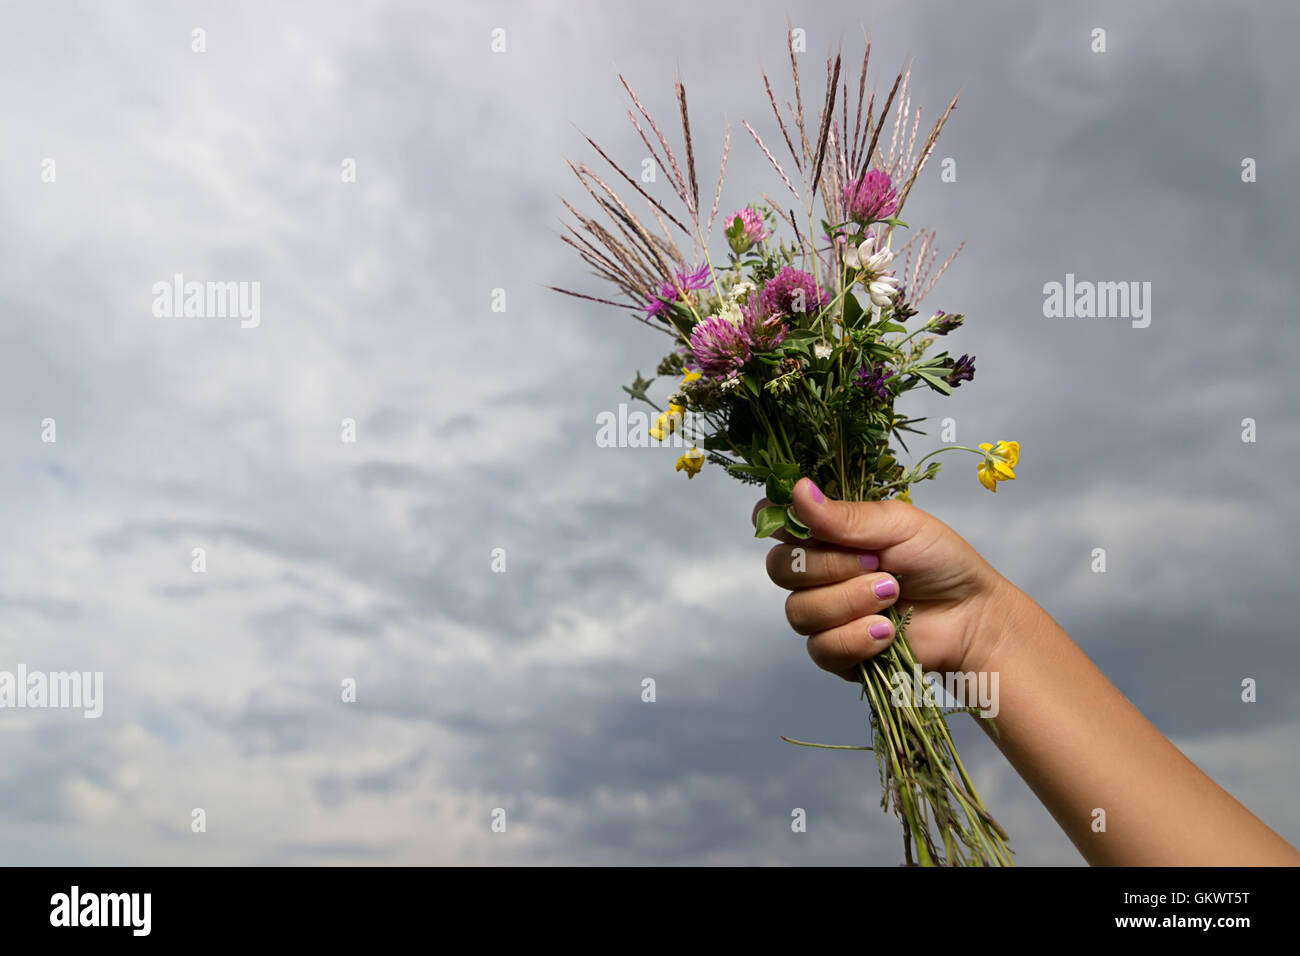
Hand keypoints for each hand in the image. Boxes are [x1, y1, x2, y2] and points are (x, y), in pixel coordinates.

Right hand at [757, 477, 1012, 678]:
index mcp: (824, 533)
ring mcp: (822, 614)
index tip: (804, 525)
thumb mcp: (897, 525)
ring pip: (799, 612)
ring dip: (849, 602)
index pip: (774, 521)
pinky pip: (822, 648)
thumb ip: (844, 516)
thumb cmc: (939, 561)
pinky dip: (855, 638)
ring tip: (892, 596)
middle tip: (876, 563)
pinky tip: (887, 632)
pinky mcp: (836, 652)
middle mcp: (815, 572)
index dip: (777, 521)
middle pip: (780, 568)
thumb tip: (799, 491)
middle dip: (828, 567)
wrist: (971, 616)